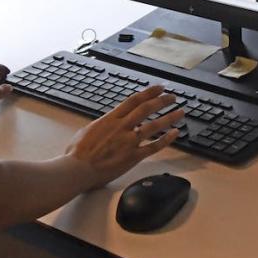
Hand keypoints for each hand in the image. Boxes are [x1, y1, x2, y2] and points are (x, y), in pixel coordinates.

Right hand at [68, 85, 182, 187]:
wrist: (77, 169)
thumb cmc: (77, 153)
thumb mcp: (89, 130)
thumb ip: (103, 124)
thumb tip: (109, 121)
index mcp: (110, 119)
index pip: (134, 100)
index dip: (149, 92)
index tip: (159, 88)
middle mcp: (122, 127)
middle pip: (147, 109)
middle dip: (162, 101)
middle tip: (172, 97)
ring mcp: (129, 141)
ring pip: (154, 126)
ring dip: (169, 117)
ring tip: (180, 112)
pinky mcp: (133, 157)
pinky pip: (154, 146)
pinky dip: (166, 139)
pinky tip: (175, 134)